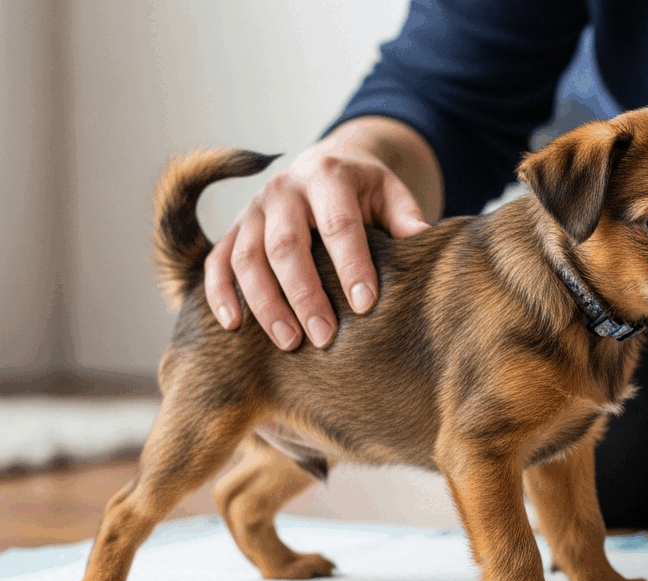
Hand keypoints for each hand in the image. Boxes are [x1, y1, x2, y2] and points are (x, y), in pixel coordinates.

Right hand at [204, 119, 436, 349]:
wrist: (325, 164)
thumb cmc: (364, 190)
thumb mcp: (390, 192)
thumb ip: (405, 217)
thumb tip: (424, 242)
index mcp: (328, 176)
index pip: (338, 224)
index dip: (351, 265)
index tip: (365, 305)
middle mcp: (283, 190)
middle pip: (287, 245)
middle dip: (305, 294)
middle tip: (325, 337)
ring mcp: (252, 209)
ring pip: (247, 258)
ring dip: (265, 303)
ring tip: (290, 342)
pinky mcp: (234, 229)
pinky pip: (217, 262)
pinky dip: (220, 293)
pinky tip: (233, 326)